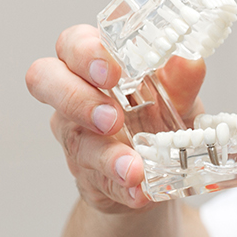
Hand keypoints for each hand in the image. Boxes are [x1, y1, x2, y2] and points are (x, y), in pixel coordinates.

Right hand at [25, 24, 205, 212]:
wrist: (163, 169)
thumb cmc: (159, 115)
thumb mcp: (177, 96)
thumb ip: (181, 80)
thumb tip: (191, 61)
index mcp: (93, 64)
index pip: (71, 44)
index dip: (84, 54)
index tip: (112, 72)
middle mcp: (73, 96)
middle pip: (45, 82)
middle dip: (76, 98)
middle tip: (111, 118)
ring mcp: (76, 137)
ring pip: (74, 141)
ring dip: (105, 156)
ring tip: (134, 168)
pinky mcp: (88, 176)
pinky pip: (97, 182)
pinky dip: (121, 188)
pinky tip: (139, 192)